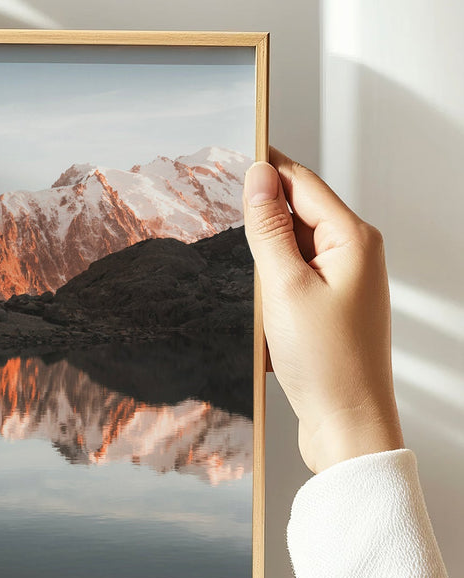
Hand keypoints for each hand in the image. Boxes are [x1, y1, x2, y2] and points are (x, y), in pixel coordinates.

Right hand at [242, 148, 403, 473]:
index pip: (301, 183)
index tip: (230, 152)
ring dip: (264, 257)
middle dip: (260, 216)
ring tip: (250, 284)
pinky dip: (271, 284)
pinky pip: (294, 277)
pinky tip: (260, 307)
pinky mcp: (331, 306)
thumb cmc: (325, 362)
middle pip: (298, 212)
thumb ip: (269, 228)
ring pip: (292, 247)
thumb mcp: (284, 287)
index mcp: (353, 239)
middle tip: (222, 219)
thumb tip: (259, 177)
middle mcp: (356, 254)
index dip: (265, 167)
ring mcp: (345, 281)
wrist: (347, 424)